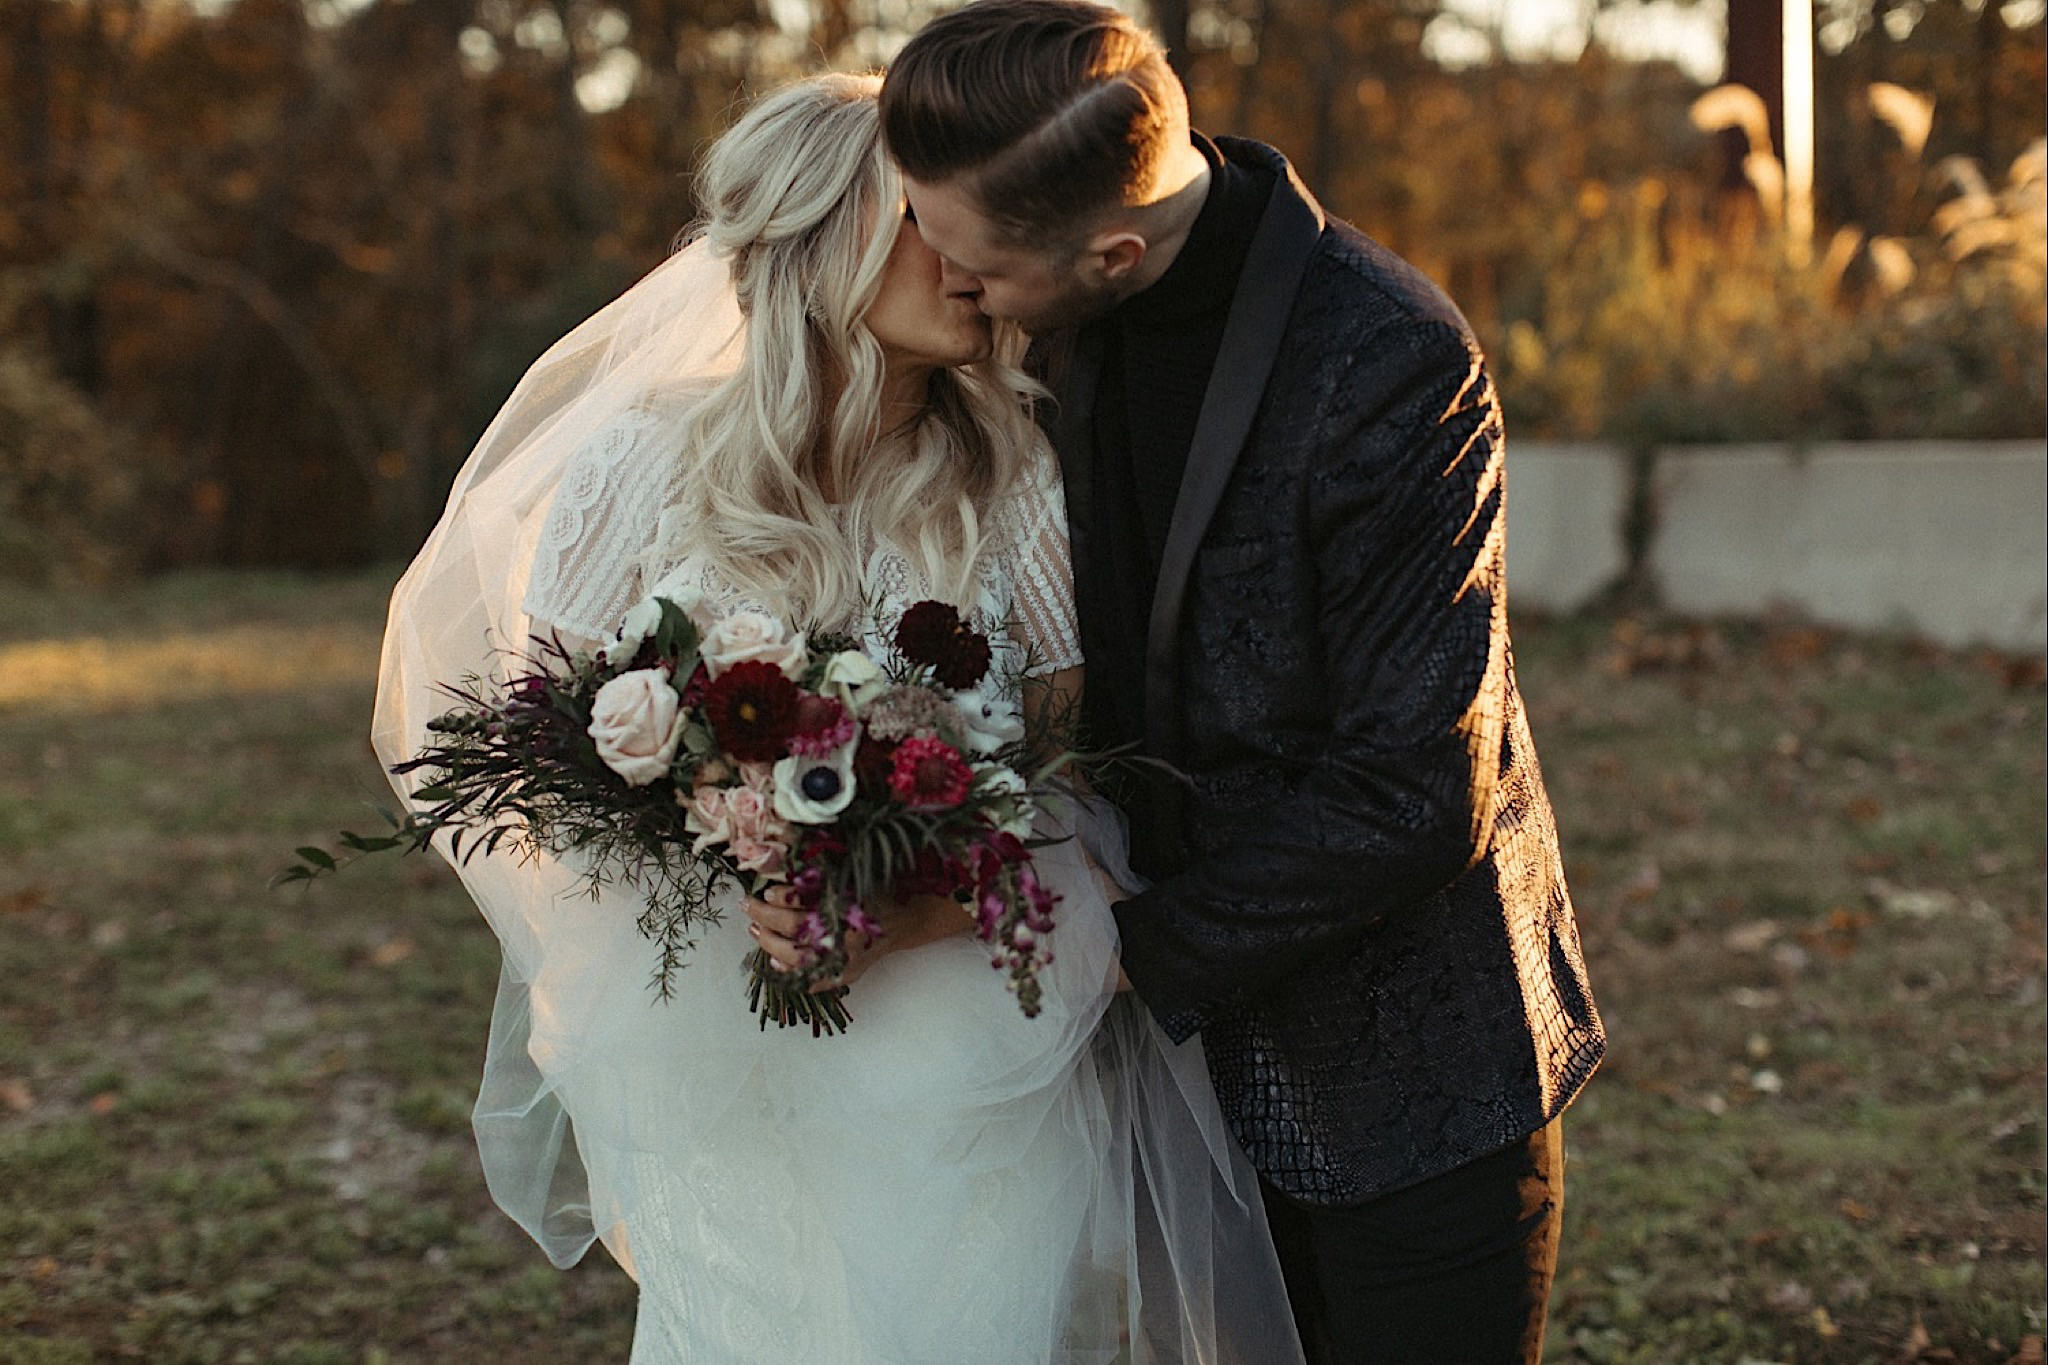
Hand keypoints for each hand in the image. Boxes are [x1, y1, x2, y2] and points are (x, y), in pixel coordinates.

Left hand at [744, 887, 965, 990]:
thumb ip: (817, 875)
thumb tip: (779, 866)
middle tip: (749, 906)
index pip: (806, 902)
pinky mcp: (844, 975)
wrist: (902, 921)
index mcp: (848, 907)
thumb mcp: (849, 876)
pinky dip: (790, 972)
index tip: (767, 892)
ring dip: (770, 944)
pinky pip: (810, 981)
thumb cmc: (874, 894)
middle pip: (795, 928)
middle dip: (766, 917)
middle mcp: (846, 936)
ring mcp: (845, 960)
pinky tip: (775, 962)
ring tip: (757, 931)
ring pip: (796, 958)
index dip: (781, 898)